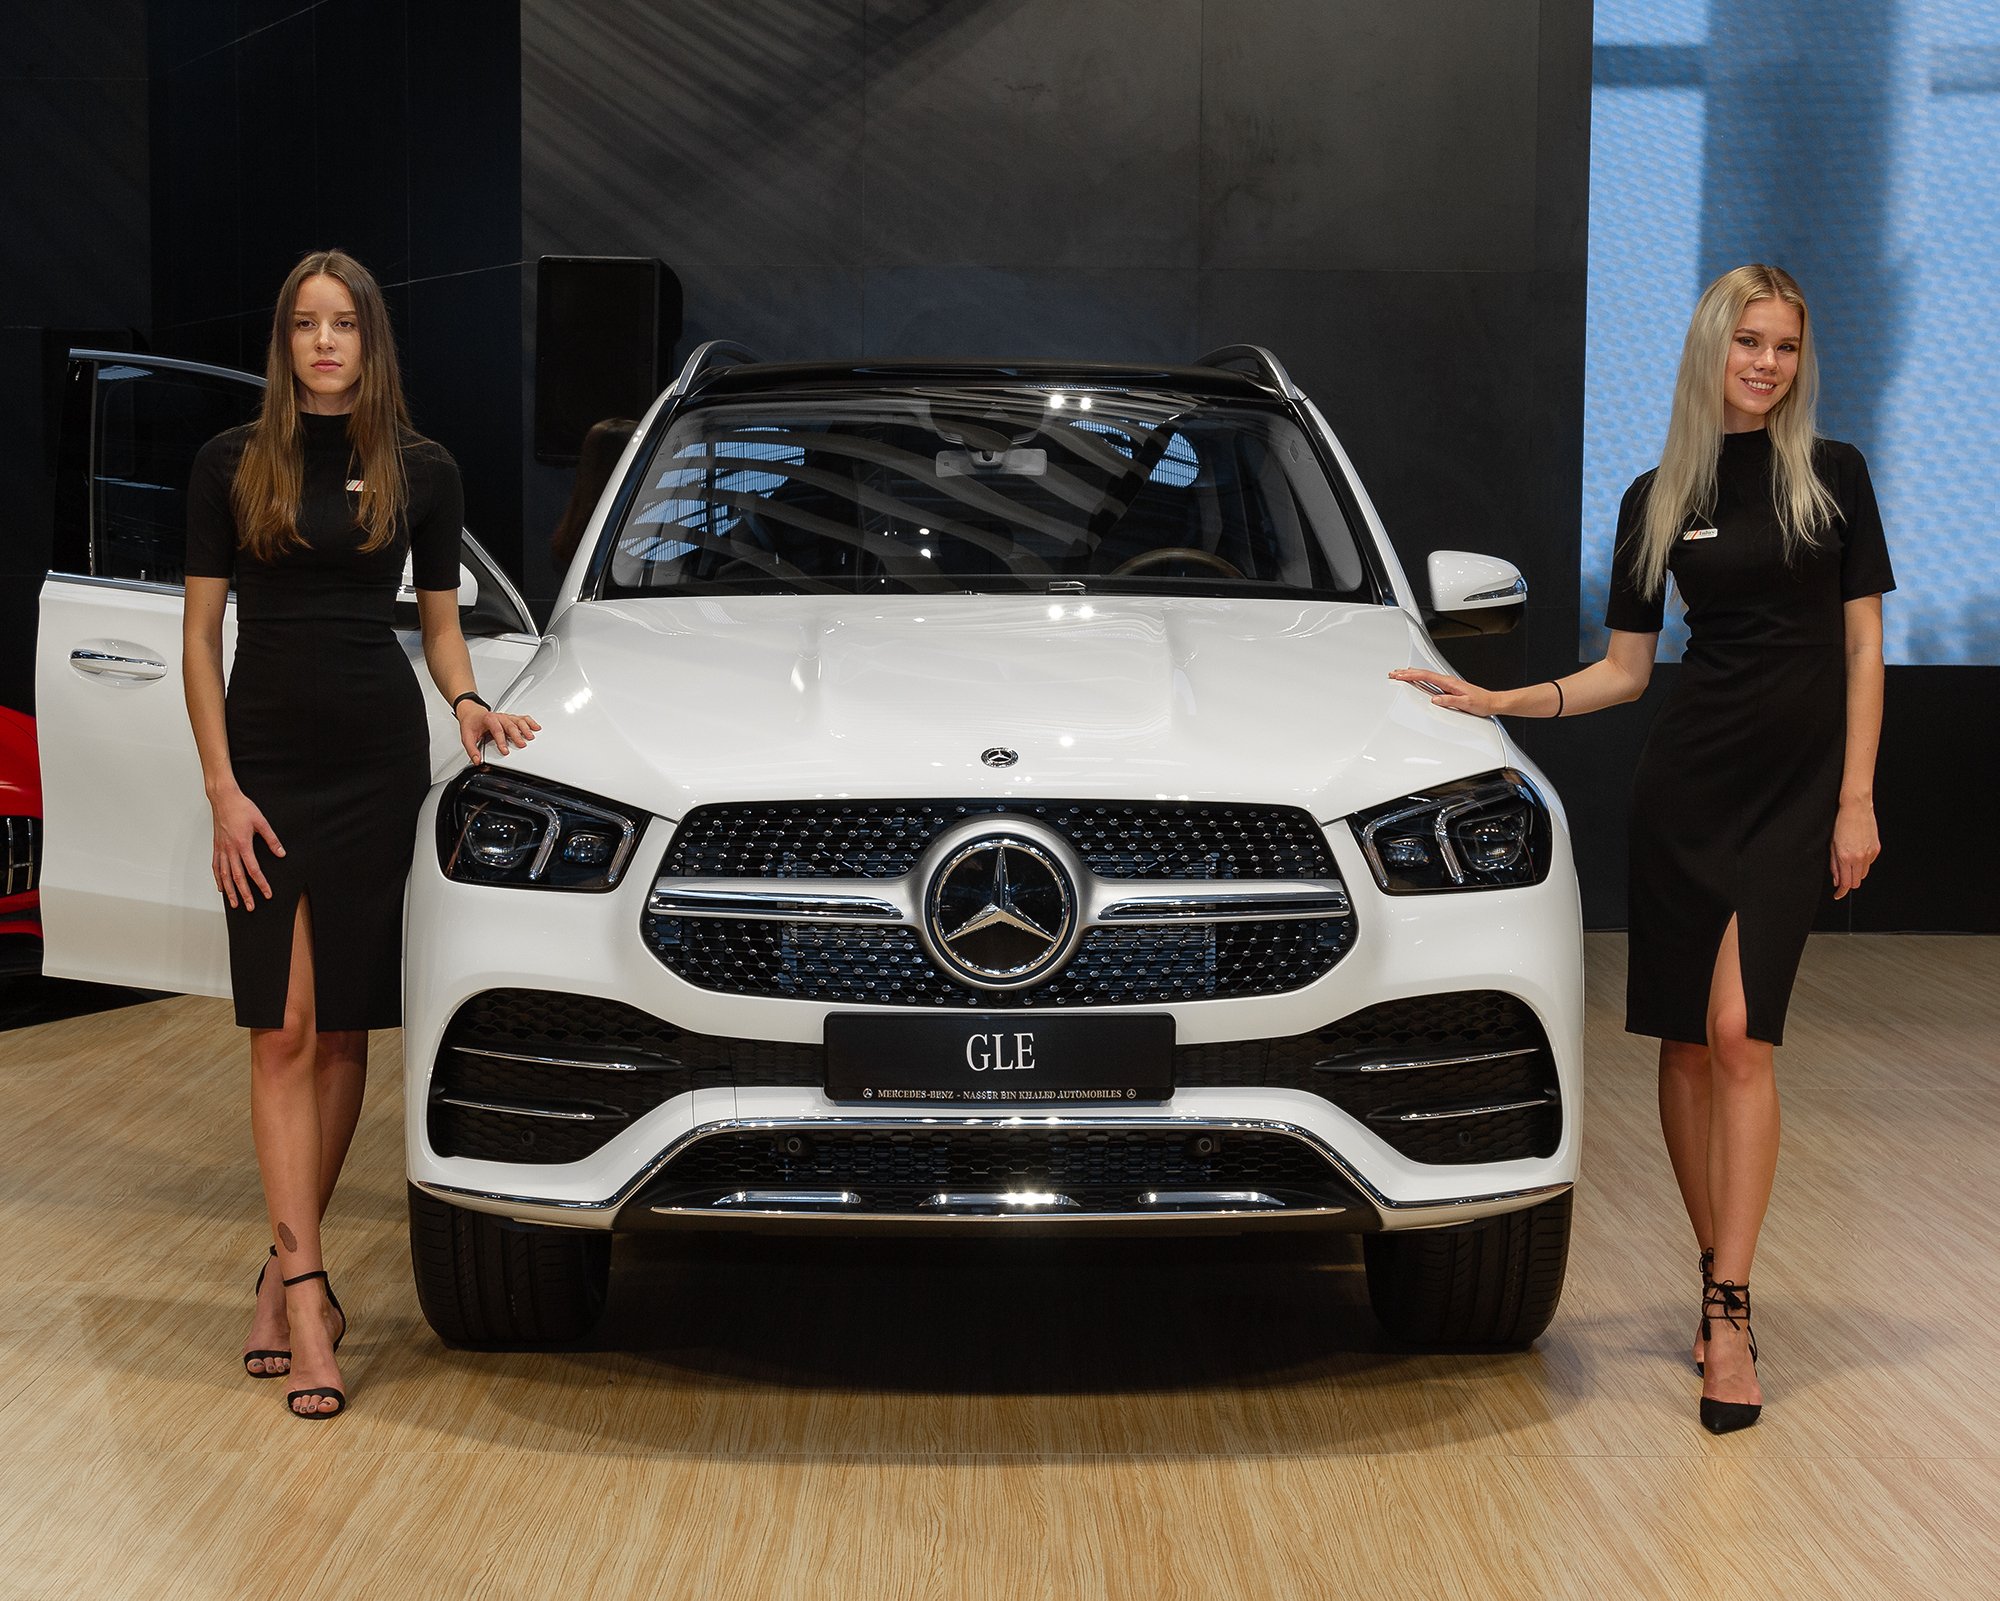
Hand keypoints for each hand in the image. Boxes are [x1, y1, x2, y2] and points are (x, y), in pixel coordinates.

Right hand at [210, 787, 282, 909]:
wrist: (224, 798)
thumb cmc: (242, 808)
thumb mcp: (262, 822)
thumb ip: (271, 839)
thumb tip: (281, 853)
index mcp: (243, 845)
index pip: (253, 870)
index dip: (261, 884)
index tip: (267, 894)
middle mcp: (230, 850)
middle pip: (237, 877)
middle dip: (245, 894)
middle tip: (251, 907)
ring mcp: (221, 849)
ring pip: (224, 875)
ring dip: (229, 891)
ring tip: (234, 903)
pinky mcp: (216, 846)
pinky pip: (215, 866)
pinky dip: (218, 878)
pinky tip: (221, 887)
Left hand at [456, 700, 541, 764]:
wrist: (472, 713)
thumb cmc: (471, 723)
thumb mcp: (467, 736)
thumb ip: (472, 749)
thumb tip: (477, 760)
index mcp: (488, 719)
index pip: (496, 729)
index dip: (501, 740)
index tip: (505, 750)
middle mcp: (499, 717)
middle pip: (510, 725)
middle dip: (516, 735)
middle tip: (521, 745)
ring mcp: (506, 717)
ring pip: (518, 720)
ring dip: (525, 728)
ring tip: (530, 737)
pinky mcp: (511, 718)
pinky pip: (523, 718)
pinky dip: (530, 722)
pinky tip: (536, 728)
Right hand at [1387, 667, 1501, 717]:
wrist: (1492, 702)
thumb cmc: (1481, 702)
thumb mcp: (1466, 703)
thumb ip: (1450, 701)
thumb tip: (1435, 699)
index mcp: (1450, 683)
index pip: (1426, 676)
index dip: (1411, 675)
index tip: (1399, 675)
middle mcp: (1448, 681)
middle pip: (1423, 674)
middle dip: (1407, 673)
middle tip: (1393, 673)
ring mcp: (1448, 684)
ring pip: (1426, 676)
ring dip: (1412, 674)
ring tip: (1400, 674)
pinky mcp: (1448, 688)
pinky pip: (1430, 681)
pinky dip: (1420, 679)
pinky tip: (1416, 680)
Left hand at [1830, 797, 1879, 899]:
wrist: (1856, 808)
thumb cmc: (1841, 824)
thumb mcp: (1832, 845)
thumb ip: (1834, 865)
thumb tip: (1837, 880)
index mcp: (1845, 857)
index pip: (1846, 883)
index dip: (1841, 892)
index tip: (1838, 895)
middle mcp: (1859, 857)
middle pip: (1856, 882)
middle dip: (1848, 883)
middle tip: (1842, 878)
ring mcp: (1870, 853)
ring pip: (1864, 874)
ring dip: (1856, 873)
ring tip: (1848, 862)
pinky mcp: (1876, 849)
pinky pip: (1870, 863)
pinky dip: (1863, 863)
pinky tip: (1857, 852)